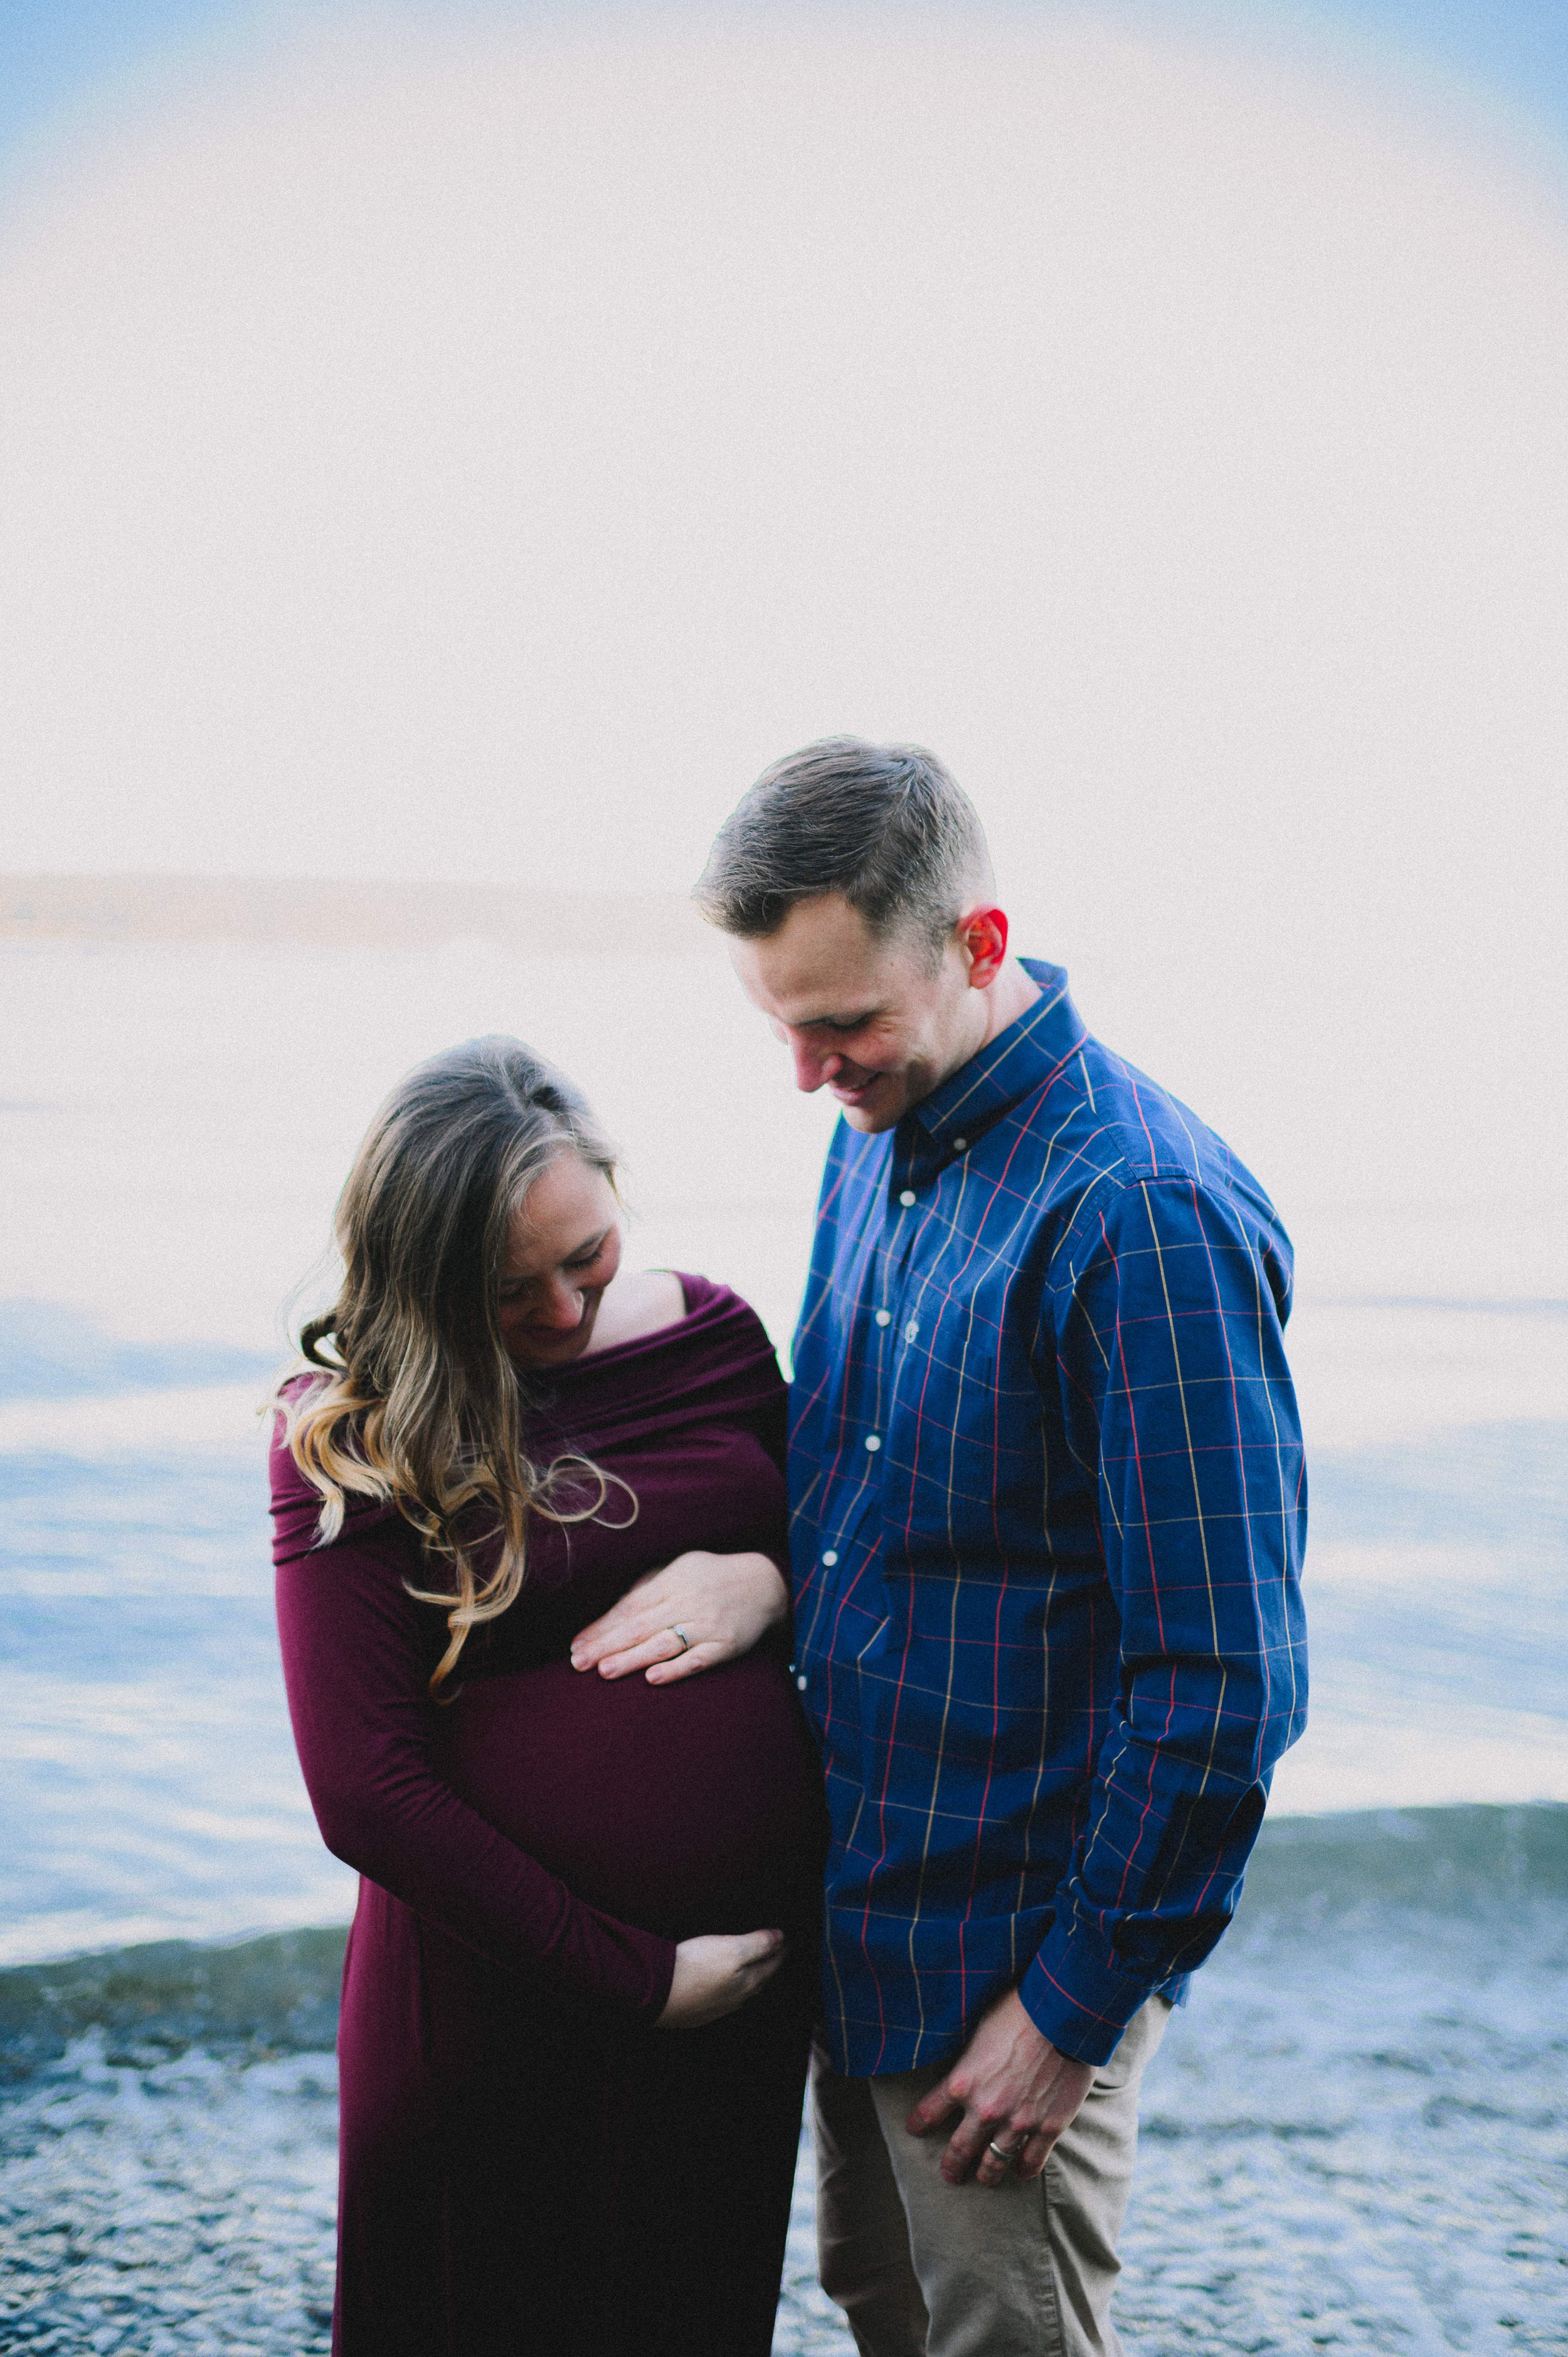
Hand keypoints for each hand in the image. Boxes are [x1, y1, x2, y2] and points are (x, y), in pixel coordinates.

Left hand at [570, 1550, 788, 1683]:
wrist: (766, 1585)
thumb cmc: (713, 1577)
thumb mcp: (680, 1568)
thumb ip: (648, 1587)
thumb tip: (614, 1610)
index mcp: (672, 1582)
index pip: (629, 1606)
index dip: (601, 1626)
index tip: (576, 1644)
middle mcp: (688, 1602)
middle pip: (641, 1626)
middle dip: (606, 1645)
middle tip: (578, 1663)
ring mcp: (708, 1624)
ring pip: (665, 1643)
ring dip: (632, 1658)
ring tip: (605, 1671)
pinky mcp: (726, 1645)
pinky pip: (699, 1659)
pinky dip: (676, 1669)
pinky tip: (653, 1678)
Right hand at [655, 1930, 785, 2027]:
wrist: (657, 1993)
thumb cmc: (695, 1968)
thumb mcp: (731, 1948)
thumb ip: (757, 1944)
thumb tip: (780, 1938)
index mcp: (746, 1983)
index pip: (770, 1965)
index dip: (779, 1952)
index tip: (787, 1943)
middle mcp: (735, 1999)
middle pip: (757, 1982)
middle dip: (767, 1968)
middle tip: (774, 1956)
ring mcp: (715, 2008)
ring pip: (740, 1994)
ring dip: (749, 1981)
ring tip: (752, 1971)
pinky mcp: (697, 2012)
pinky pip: (722, 2001)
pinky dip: (729, 1991)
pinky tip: (722, 1989)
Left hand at [906, 1989, 1095, 2186]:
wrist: (1061, 2016)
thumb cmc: (1017, 2010)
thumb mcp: (979, 2027)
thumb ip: (968, 2055)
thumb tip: (962, 2059)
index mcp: (963, 2082)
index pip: (930, 2111)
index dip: (919, 2123)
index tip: (914, 2129)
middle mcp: (986, 2109)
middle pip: (961, 2147)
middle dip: (952, 2164)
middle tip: (949, 2175)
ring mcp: (1018, 2122)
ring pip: (995, 2161)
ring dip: (986, 2173)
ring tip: (983, 2179)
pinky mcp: (1049, 2127)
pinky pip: (1032, 2160)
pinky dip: (1025, 2169)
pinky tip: (1021, 2172)